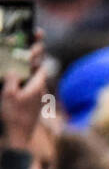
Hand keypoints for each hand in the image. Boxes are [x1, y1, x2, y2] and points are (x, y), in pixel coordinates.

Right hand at [1, 33, 46, 151]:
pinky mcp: (32, 97)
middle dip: (36, 49)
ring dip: (30, 59)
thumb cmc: (14, 115)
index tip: (37, 34)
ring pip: (34, 71)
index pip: (39, 62)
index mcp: (37, 85)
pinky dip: (26, 71)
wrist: (20, 134)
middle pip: (38, 64)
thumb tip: (14, 70)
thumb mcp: (9, 95)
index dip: (37, 48)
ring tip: (27, 46)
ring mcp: (37, 92)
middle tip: (36, 34)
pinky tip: (19, 67)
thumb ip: (12, 80)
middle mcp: (39, 87)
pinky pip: (30, 80)